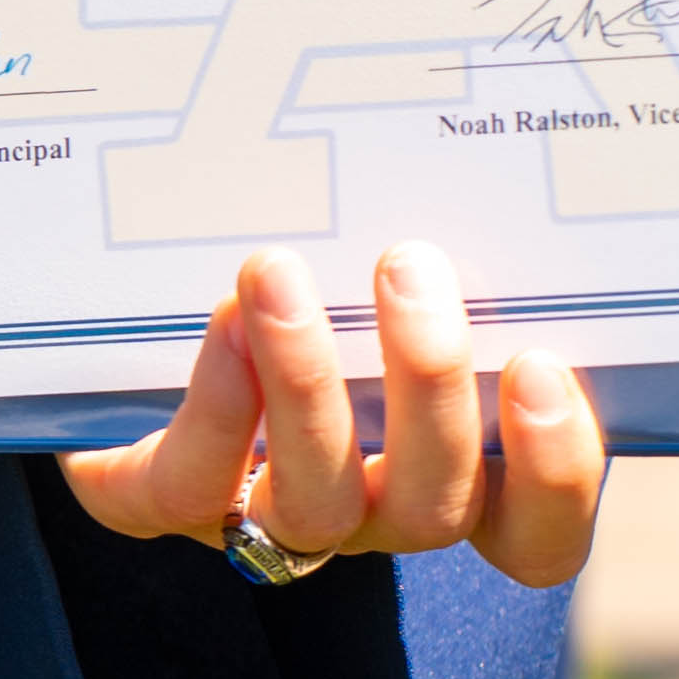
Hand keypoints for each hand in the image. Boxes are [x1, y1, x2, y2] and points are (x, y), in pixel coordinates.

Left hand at [55, 242, 605, 589]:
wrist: (123, 343)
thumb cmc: (297, 290)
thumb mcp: (375, 274)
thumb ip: (436, 253)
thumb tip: (472, 145)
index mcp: (446, 473)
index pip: (537, 533)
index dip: (556, 472)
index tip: (539, 363)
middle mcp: (370, 512)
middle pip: (434, 504)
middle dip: (428, 385)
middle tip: (409, 265)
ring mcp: (269, 519)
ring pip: (317, 503)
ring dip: (306, 382)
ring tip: (280, 272)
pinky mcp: (164, 504)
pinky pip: (197, 482)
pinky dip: (218, 399)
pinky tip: (223, 316)